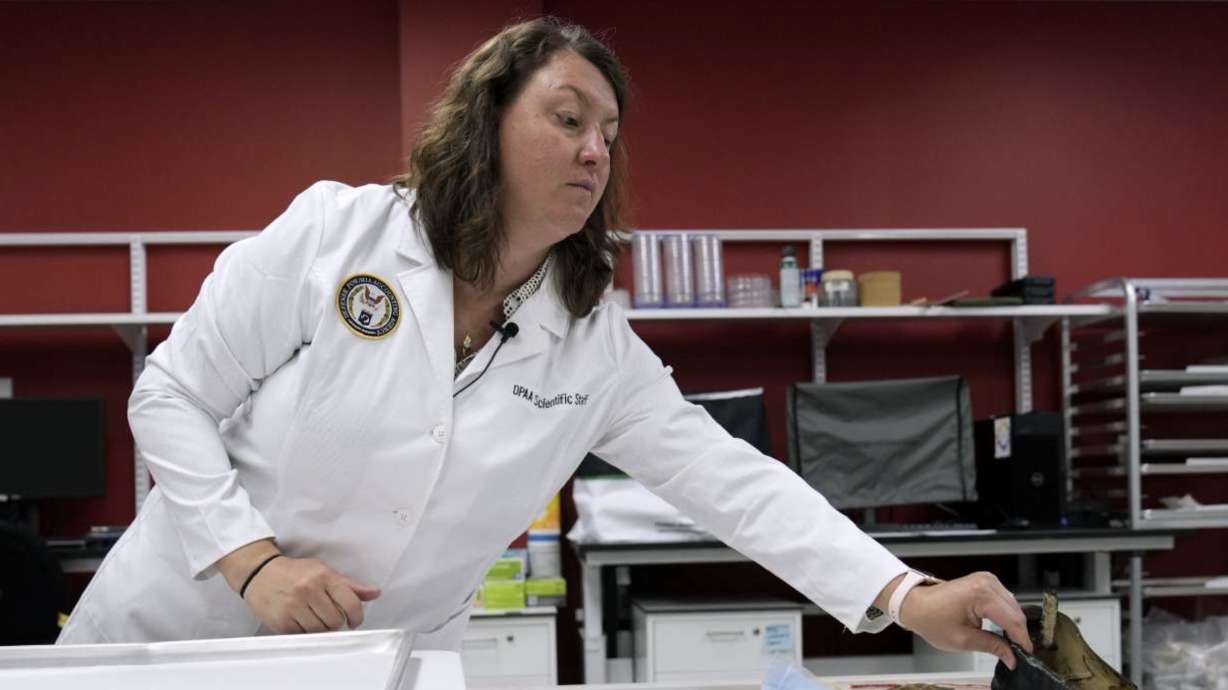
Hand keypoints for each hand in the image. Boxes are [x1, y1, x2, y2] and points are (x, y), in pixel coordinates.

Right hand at [216, 540, 380, 633]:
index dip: (357, 616)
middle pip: (336, 620)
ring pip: (320, 630)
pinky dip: (306, 631)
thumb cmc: (294, 572)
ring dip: (321, 628)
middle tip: (329, 616)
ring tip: (315, 617)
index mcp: (323, 576)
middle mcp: (308, 590)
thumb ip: (350, 585)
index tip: (354, 621)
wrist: (260, 573)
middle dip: (336, 621)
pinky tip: (301, 620)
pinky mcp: (281, 621)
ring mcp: (293, 606)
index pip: (350, 602)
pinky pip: (303, 635)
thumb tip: (375, 593)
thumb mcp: (323, 571)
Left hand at [898, 571, 1032, 668]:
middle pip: (1016, 612)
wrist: (916, 604)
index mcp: (981, 594)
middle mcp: (987, 582)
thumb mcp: (962, 640)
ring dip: (1013, 624)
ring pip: (1013, 606)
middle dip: (1018, 633)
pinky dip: (1006, 615)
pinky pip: (1005, 600)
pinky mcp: (985, 581)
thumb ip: (992, 647)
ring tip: (1009, 643)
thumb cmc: (931, 619)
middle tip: (1017, 653)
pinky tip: (1002, 628)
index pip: (1013, 620)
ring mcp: (986, 579)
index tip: (1026, 655)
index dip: (1022, 640)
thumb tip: (1012, 656)